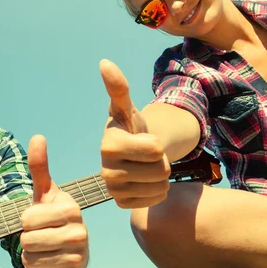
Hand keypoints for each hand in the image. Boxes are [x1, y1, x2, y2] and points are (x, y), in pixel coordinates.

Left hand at [20, 135, 88, 267]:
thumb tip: (37, 136)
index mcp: (71, 210)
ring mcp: (77, 258)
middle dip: (27, 239)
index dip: (26, 220)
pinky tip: (50, 262)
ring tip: (45, 247)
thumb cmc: (54, 215)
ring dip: (30, 255)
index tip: (39, 218)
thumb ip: (39, 166)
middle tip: (41, 234)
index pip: (26, 219)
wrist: (72, 246)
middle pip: (27, 241)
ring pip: (30, 259)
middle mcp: (79, 234)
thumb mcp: (45, 192)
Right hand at [99, 59, 169, 208]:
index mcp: (108, 146)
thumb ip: (118, 87)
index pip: (154, 149)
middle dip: (161, 161)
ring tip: (147, 166)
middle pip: (159, 170)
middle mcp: (105, 171)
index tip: (144, 139)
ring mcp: (113, 190)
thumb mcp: (127, 108)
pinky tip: (145, 180)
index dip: (157, 144)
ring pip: (160, 186)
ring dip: (161, 176)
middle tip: (147, 155)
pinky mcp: (122, 204)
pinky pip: (156, 200)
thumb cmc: (131, 128)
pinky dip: (158, 191)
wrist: (131, 152)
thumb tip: (105, 63)